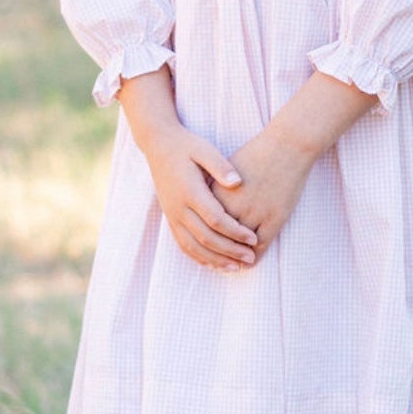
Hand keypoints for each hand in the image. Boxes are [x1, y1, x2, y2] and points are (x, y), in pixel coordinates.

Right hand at [140, 124, 260, 271]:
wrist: (158, 145)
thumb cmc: (186, 146)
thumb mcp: (204, 149)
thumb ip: (221, 166)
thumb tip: (238, 182)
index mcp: (189, 190)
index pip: (215, 219)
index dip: (235, 232)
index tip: (254, 239)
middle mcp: (178, 207)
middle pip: (205, 237)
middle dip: (229, 250)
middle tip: (250, 259)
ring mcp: (172, 215)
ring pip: (193, 246)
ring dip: (215, 260)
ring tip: (236, 268)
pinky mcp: (170, 218)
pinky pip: (183, 244)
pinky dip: (199, 257)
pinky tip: (214, 264)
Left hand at [210, 124, 316, 262]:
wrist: (287, 145)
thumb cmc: (257, 153)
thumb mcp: (227, 167)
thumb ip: (214, 187)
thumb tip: (204, 200)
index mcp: (218, 192)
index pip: (205, 223)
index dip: (204, 237)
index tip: (203, 246)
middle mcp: (233, 205)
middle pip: (219, 237)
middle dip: (217, 253)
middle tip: (217, 264)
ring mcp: (255, 212)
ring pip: (239, 244)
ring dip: (236, 257)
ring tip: (234, 266)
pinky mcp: (274, 217)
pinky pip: (260, 244)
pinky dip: (255, 255)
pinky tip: (252, 260)